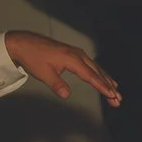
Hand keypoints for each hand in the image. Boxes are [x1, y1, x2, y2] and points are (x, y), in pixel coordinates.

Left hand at [4, 30, 118, 104]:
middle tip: (118, 99)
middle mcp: (78, 55)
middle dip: (108, 86)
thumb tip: (67, 95)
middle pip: (98, 72)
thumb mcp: (43, 73)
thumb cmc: (33, 57)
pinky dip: (99, 73)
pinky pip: (91, 65)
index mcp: (72, 59)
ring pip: (96, 68)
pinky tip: (104, 77)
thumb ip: (57, 84)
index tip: (112, 95)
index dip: (102, 87)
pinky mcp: (74, 54)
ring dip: (106, 80)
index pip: (91, 76)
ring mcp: (77, 53)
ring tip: (116, 90)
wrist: (24, 43)